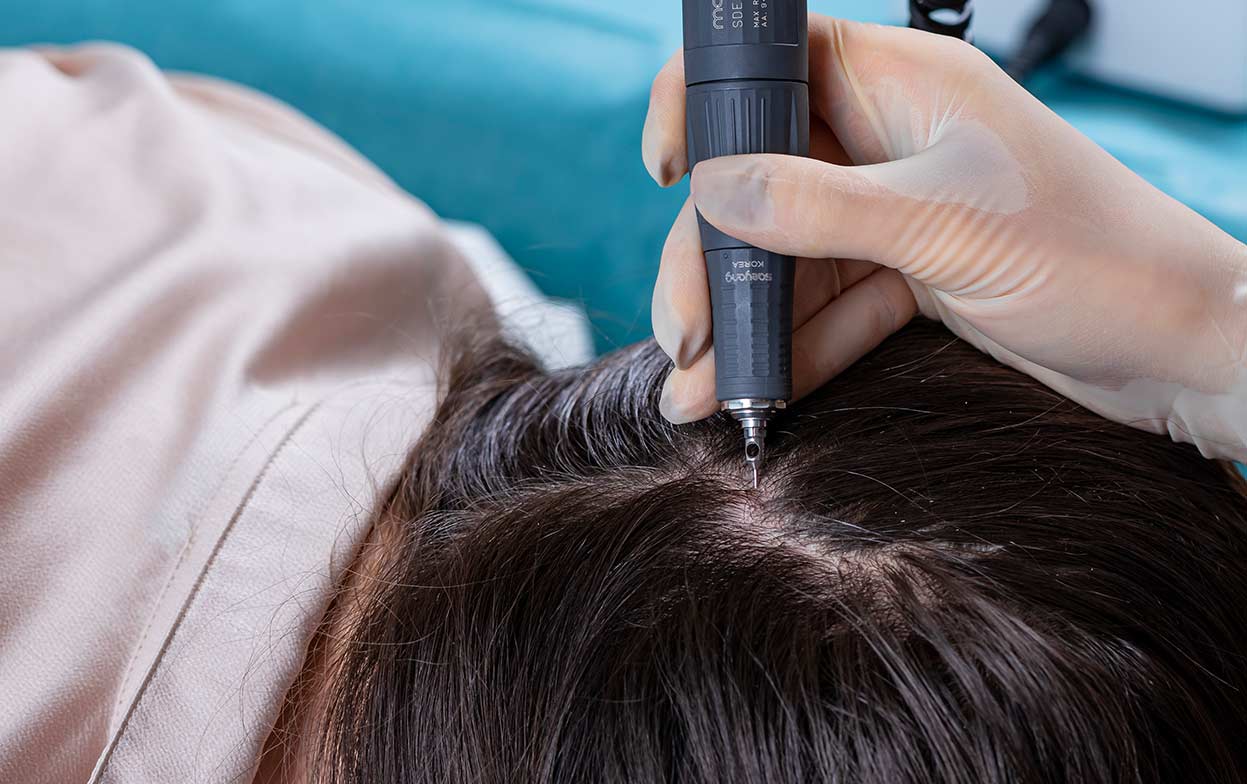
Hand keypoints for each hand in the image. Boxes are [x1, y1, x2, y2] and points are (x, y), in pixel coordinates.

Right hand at [643, 14, 1246, 459]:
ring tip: (698, 390)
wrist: (1180, 348)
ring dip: (741, 321)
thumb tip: (711, 189)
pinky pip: (827, 307)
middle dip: (713, 258)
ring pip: (788, 255)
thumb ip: (819, 205)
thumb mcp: (945, 226)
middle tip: (683, 332)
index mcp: (904, 86)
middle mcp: (891, 142)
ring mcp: (898, 213)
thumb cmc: (1097, 257)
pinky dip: (790, 350)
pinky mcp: (909, 277)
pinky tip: (749, 395)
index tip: (668, 170)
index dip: (708, 103)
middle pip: (763, 180)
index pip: (775, 65)